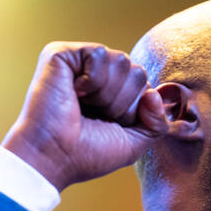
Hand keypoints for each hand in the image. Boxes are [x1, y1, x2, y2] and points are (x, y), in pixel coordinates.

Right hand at [1, 42, 168, 191]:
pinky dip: (92, 80)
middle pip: (137, 71)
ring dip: (107, 94)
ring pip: (122, 61)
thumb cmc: (87, 154)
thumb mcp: (133, 143)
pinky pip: (99, 53)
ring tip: (83, 106)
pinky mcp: (61, 53)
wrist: (52, 157)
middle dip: (122, 102)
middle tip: (94, 116)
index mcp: (111, 92)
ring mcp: (78, 63)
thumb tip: (154, 93)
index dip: (134, 110)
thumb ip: (157, 122)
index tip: (108, 125)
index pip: (144, 85)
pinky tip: (74, 92)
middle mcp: (96, 74)